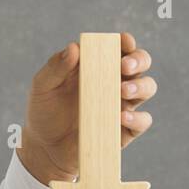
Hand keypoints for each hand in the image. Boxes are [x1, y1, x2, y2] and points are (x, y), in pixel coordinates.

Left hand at [16, 32, 156, 186]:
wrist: (44, 148)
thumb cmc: (44, 111)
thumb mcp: (42, 86)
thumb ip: (56, 66)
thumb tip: (74, 47)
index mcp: (96, 66)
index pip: (118, 48)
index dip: (126, 42)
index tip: (124, 41)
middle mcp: (114, 81)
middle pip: (140, 64)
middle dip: (138, 60)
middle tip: (124, 66)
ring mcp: (121, 105)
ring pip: (147, 88)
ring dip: (140, 86)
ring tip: (122, 91)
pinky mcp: (124, 130)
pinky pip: (142, 121)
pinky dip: (136, 117)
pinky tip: (121, 116)